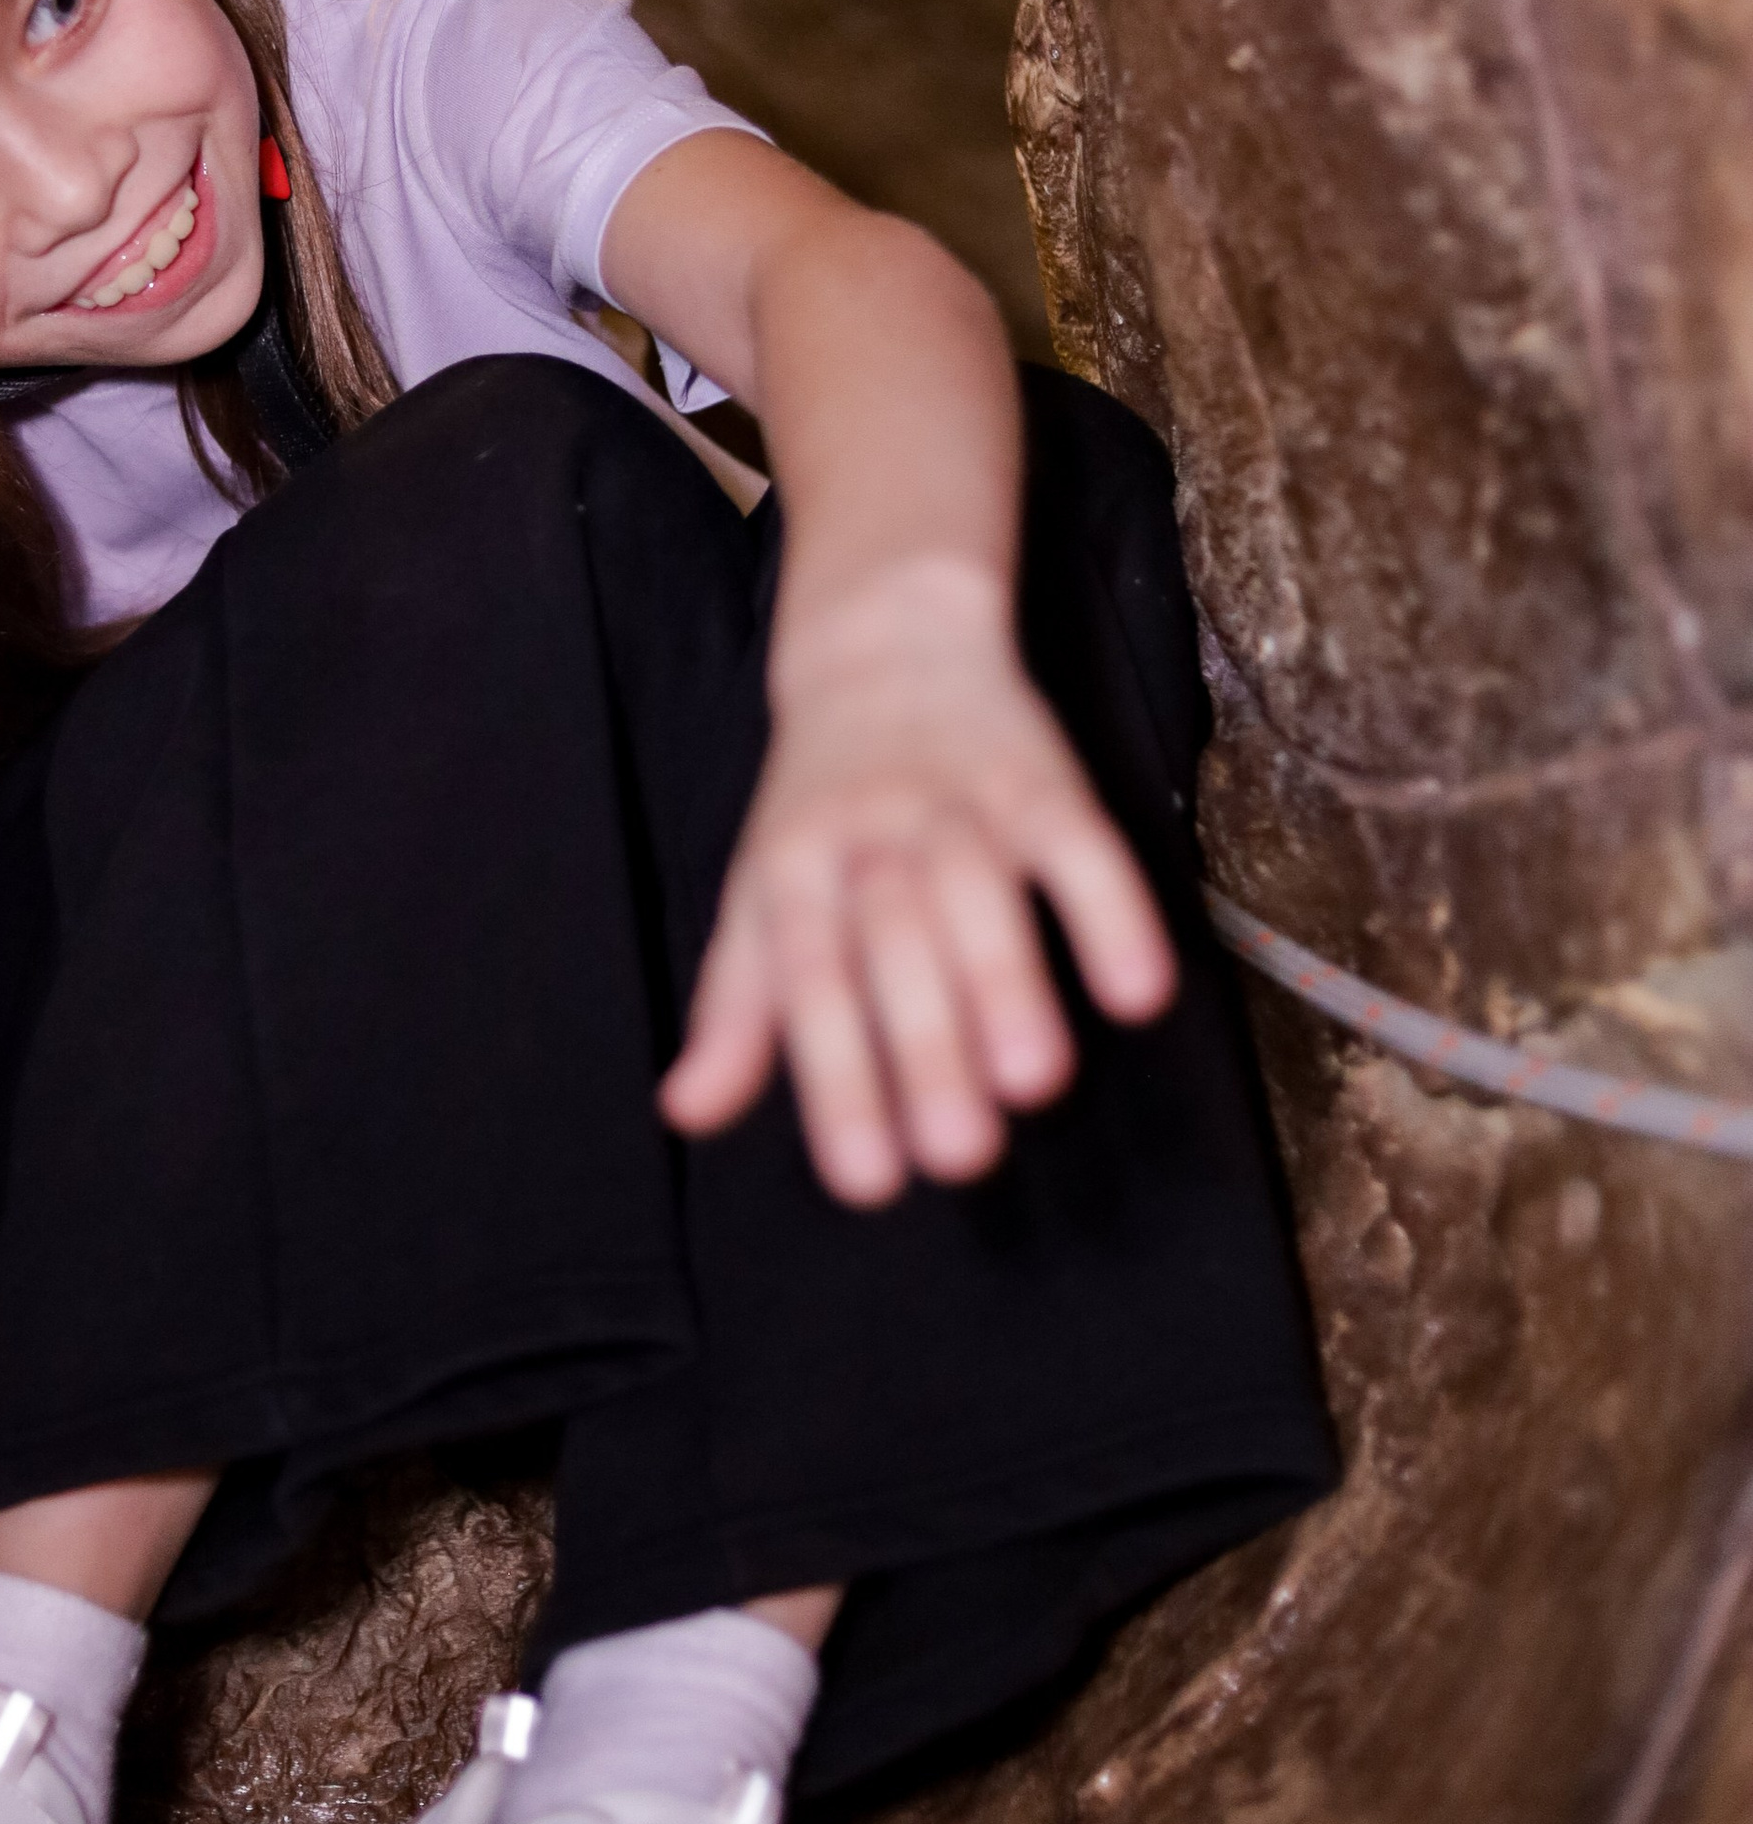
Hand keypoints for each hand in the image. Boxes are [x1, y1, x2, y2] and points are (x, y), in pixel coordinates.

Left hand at [663, 556, 1177, 1204]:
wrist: (885, 640)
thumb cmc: (819, 801)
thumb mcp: (760, 893)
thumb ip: (736, 1010)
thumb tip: (685, 1113)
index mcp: (794, 869)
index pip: (806, 977)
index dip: (835, 1078)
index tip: (868, 1183)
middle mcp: (872, 835)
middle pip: (895, 943)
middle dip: (928, 1047)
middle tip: (961, 1157)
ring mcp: (959, 803)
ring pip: (982, 892)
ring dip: (1010, 983)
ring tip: (1036, 1085)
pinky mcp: (1042, 778)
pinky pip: (1080, 843)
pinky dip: (1111, 912)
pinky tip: (1138, 995)